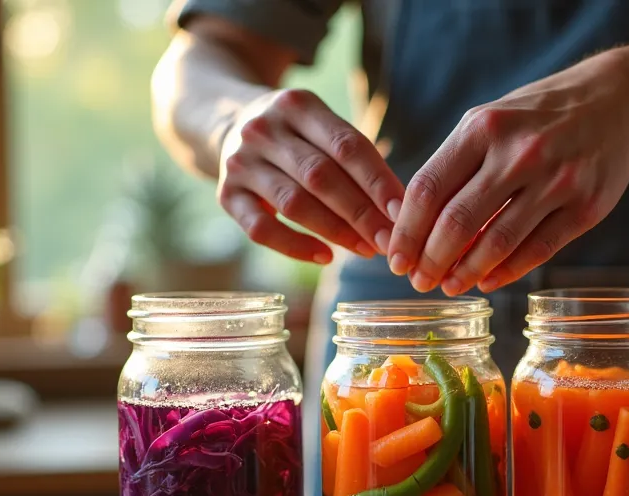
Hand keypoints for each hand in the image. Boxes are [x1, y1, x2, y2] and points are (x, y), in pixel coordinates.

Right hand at [218, 89, 404, 263]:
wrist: (227, 123)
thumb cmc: (294, 134)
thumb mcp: (319, 125)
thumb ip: (354, 157)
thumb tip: (399, 209)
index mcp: (297, 105)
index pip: (346, 145)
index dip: (377, 181)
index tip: (402, 211)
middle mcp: (264, 130)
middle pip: (321, 176)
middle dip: (361, 213)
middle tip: (390, 241)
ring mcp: (241, 162)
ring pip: (293, 203)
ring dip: (335, 231)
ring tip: (366, 249)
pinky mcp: (226, 194)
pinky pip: (261, 229)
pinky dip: (295, 246)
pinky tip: (326, 256)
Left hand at [385, 53, 628, 293]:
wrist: (617, 102)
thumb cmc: (538, 118)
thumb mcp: (491, 122)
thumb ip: (455, 167)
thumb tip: (416, 228)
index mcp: (483, 128)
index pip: (428, 189)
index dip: (406, 231)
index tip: (395, 259)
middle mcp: (519, 152)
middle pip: (457, 221)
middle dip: (430, 260)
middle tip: (418, 281)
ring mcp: (557, 180)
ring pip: (497, 242)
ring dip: (466, 272)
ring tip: (450, 286)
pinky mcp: (587, 207)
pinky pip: (538, 250)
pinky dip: (507, 271)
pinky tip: (488, 281)